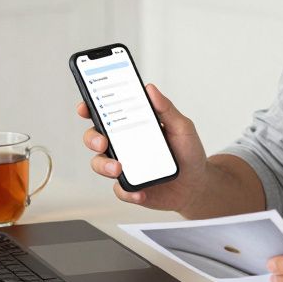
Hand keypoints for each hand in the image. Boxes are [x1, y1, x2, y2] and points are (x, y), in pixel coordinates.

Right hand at [77, 83, 210, 212]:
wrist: (197, 184)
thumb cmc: (188, 152)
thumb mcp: (182, 127)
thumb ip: (166, 109)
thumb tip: (150, 89)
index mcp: (133, 125)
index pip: (106, 113)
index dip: (90, 107)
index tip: (85, 107)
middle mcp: (124, 144)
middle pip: (95, 137)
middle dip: (92, 138)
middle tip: (102, 142)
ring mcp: (125, 166)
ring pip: (100, 164)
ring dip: (104, 166)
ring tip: (119, 169)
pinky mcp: (129, 186)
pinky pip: (119, 189)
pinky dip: (127, 191)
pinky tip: (139, 192)